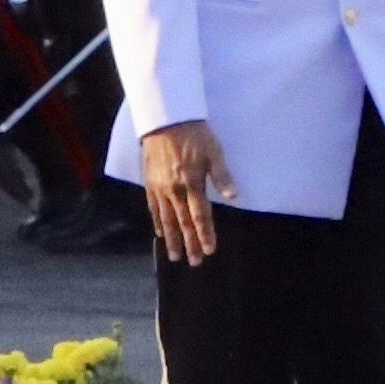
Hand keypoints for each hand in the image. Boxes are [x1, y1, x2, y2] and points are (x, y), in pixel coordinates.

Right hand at [141, 120, 235, 266]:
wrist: (165, 121)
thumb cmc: (194, 135)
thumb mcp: (214, 152)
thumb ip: (223, 176)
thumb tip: (233, 196)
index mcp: (191, 184)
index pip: (200, 216)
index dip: (205, 235)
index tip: (210, 250)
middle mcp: (174, 190)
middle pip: (183, 223)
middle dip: (189, 244)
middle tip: (194, 262)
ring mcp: (160, 188)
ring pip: (166, 219)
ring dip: (172, 239)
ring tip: (174, 256)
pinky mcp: (150, 183)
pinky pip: (153, 208)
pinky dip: (157, 222)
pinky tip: (160, 232)